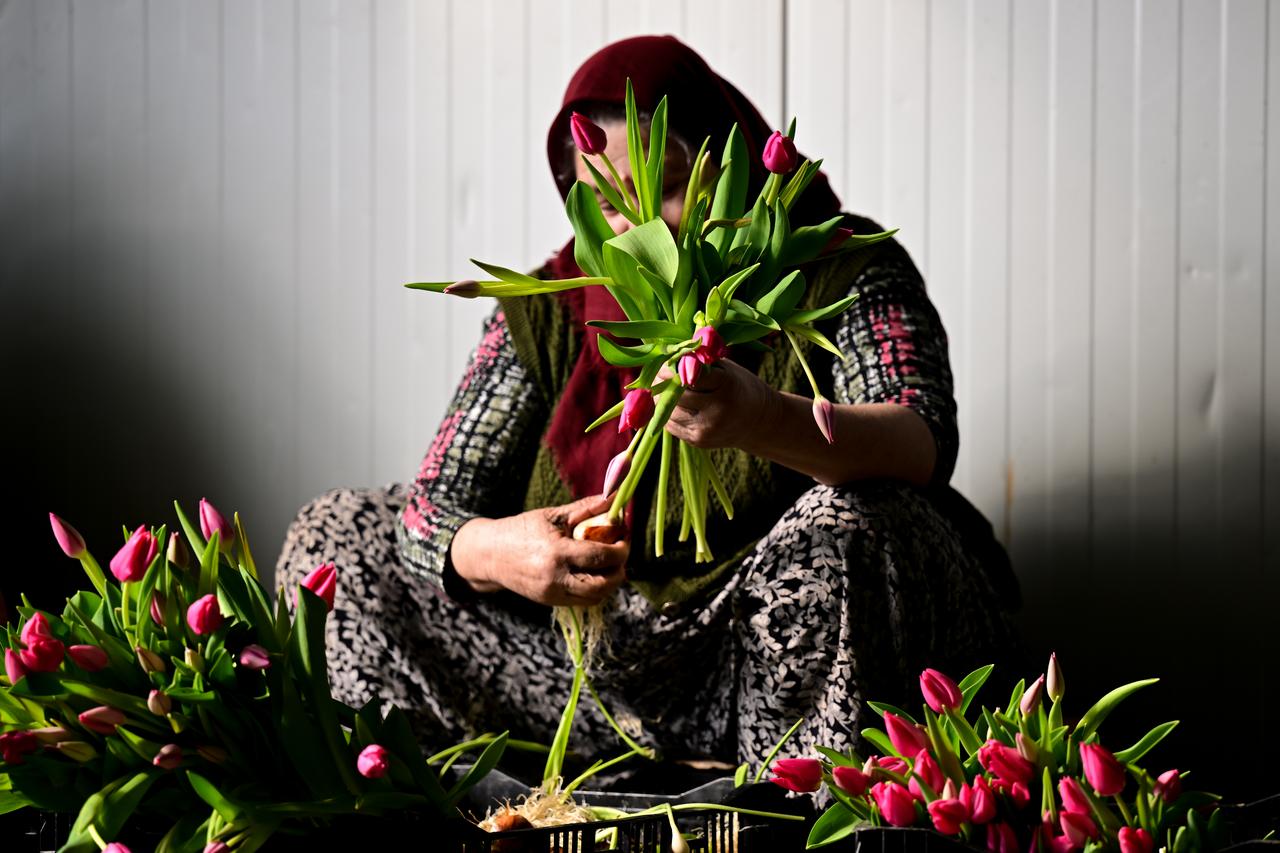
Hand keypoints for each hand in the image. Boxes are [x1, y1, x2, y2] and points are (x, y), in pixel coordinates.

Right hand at [449, 495, 629, 605]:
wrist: (490, 554)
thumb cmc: (522, 529)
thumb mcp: (553, 515)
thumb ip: (586, 508)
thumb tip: (615, 496)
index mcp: (556, 553)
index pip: (600, 556)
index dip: (620, 549)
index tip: (625, 537)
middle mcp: (555, 578)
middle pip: (603, 585)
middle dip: (620, 569)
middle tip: (622, 552)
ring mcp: (552, 594)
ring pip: (596, 597)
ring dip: (610, 581)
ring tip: (610, 562)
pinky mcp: (550, 602)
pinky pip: (583, 601)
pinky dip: (596, 589)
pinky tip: (594, 571)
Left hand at [660, 359, 778, 449]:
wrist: (758, 422)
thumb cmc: (739, 387)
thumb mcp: (726, 368)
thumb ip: (700, 362)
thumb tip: (668, 357)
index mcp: (726, 386)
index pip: (689, 375)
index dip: (672, 369)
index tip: (665, 362)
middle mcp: (716, 411)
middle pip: (676, 395)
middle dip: (663, 383)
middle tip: (659, 374)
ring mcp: (706, 429)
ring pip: (670, 411)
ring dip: (663, 399)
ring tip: (666, 387)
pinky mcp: (698, 440)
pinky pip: (671, 425)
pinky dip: (668, 414)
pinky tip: (676, 405)